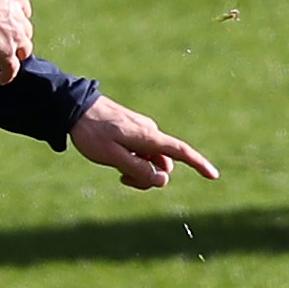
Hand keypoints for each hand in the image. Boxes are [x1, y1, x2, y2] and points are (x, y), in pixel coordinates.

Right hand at [0, 0, 32, 84]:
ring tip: (8, 61)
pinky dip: (7, 74)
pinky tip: (1, 79)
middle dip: (18, 36)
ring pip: (24, 49)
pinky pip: (12, 68)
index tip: (11, 22)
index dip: (17, 17)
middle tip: (7, 42)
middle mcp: (19, 15)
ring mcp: (15, 35)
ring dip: (17, 54)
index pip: (23, 8)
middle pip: (25, 29)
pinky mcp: (7, 53)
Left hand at [70, 96, 219, 190]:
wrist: (75, 107)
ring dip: (141, 171)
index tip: (214, 176)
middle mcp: (150, 132)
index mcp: (149, 137)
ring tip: (118, 172)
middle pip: (164, 163)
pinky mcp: (133, 131)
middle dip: (151, 177)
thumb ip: (137, 169)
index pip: (182, 152)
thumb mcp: (112, 156)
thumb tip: (161, 180)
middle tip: (124, 180)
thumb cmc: (91, 132)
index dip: (199, 164)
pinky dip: (135, 162)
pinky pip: (143, 152)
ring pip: (152, 159)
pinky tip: (117, 162)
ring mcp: (142, 131)